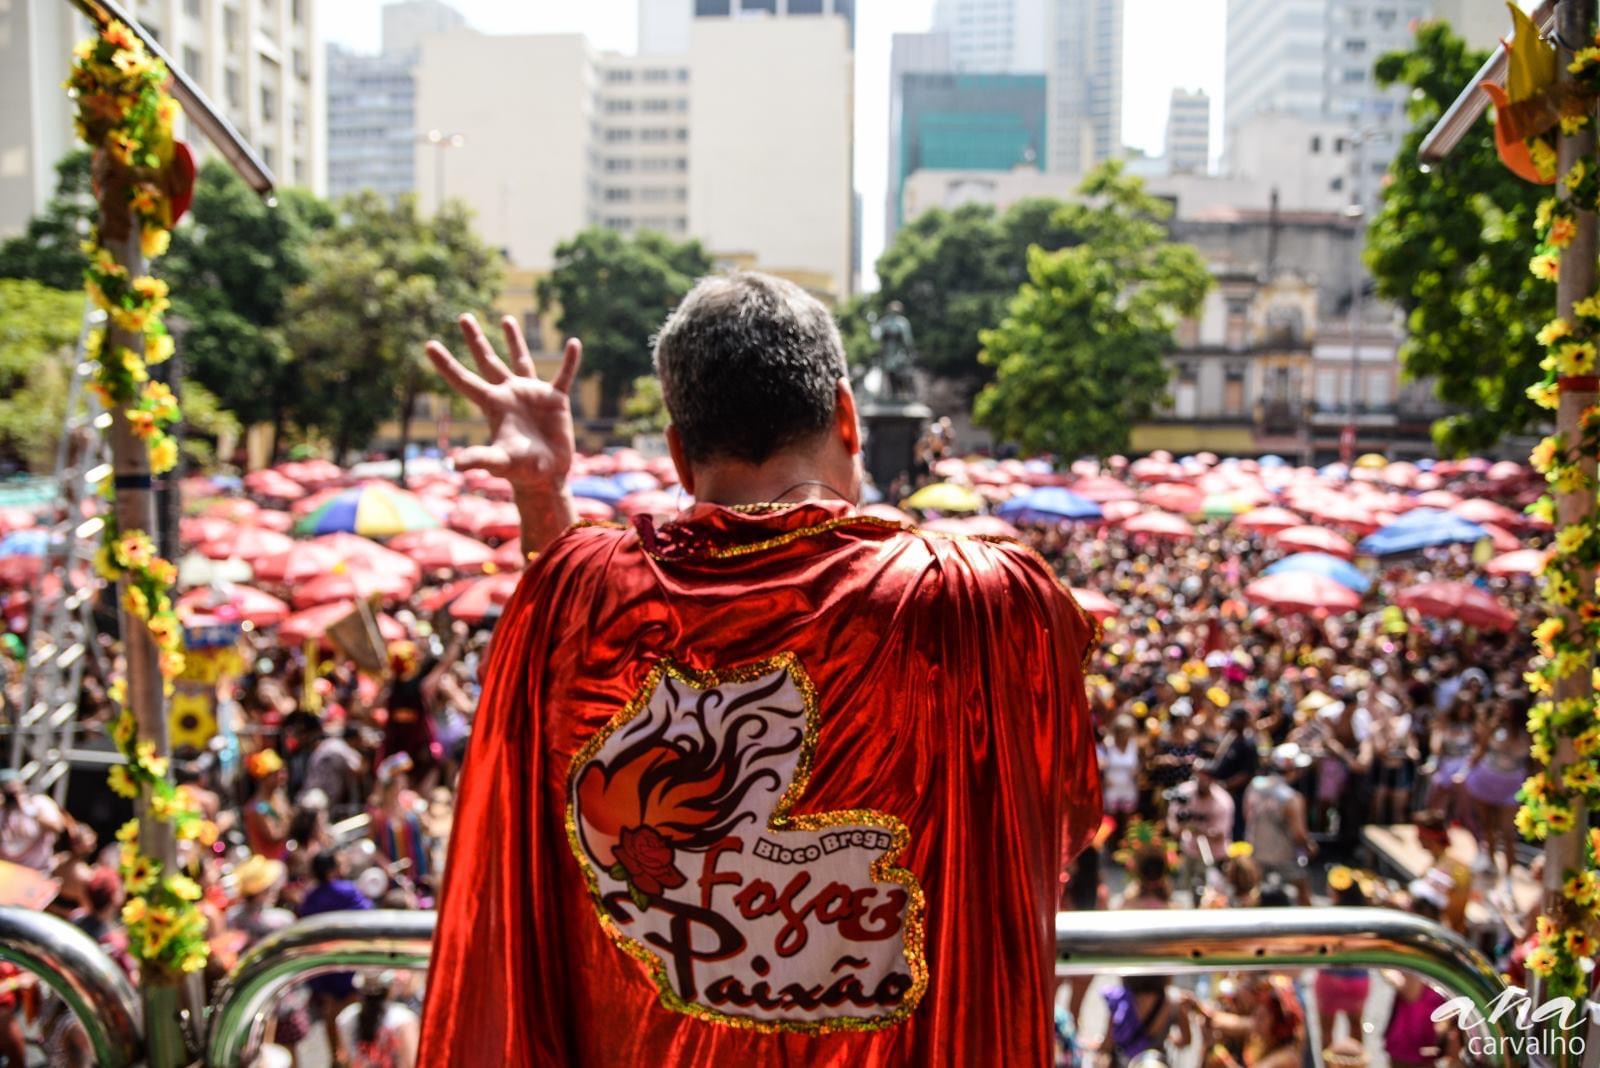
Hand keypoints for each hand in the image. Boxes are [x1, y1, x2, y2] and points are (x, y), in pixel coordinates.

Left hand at [425, 314, 581, 496]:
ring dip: (514, 340)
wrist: (547, 476)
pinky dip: (570, 361)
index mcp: (493, 405)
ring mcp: (532, 394)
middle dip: (475, 339)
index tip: (428, 345)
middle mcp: (509, 394)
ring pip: (521, 360)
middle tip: (463, 317)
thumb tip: (453, 464)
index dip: (446, 364)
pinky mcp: (556, 399)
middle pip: (488, 361)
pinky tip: (573, 343)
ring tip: (505, 318)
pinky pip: (564, 375)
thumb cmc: (521, 471)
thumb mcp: (499, 462)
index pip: (464, 380)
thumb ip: (479, 458)